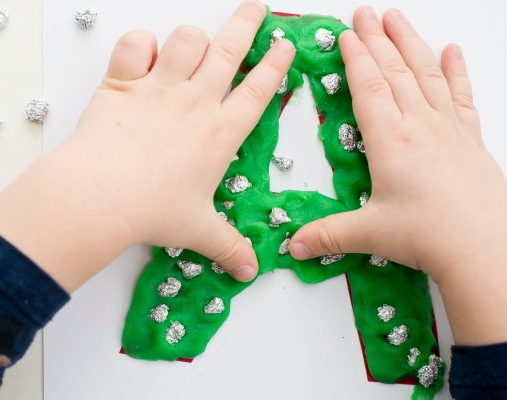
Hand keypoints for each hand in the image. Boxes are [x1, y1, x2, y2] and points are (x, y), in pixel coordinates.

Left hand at [0, 0, 294, 291]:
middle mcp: (196, 103)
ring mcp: (160, 88)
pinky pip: (136, 44)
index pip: (259, 90)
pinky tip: (143, 55)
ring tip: (195, 42)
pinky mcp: (124, 83)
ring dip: (193, 37)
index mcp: (220, 134)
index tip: (285, 43)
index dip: (275, 63)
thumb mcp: (199, 231)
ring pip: (187, 39)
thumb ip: (229, 247)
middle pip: (229, 50)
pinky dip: (140, 44)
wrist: (103, 197)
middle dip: (247, 24)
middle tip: (256, 8)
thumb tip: (250, 270)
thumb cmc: (152, 212)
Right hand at [289, 7, 506, 344]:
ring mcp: (449, 129)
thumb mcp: (368, 234)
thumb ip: (326, 235)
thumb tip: (293, 245)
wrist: (485, 248)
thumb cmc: (430, 236)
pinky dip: (456, 70)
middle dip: (377, 39)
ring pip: (426, 74)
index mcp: (390, 142)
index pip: (369, 88)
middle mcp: (420, 127)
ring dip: (410, 43)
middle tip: (365, 13)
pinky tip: (452, 51)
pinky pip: (461, 95)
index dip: (355, 59)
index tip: (346, 35)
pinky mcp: (471, 139)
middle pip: (395, 71)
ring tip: (398, 18)